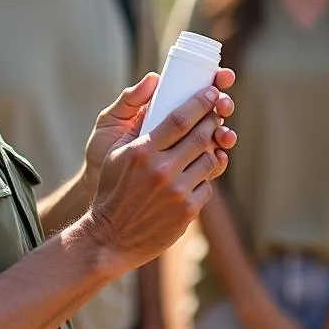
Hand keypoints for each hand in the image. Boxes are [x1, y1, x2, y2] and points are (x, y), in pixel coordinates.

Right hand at [84, 71, 235, 270]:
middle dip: (213, 120)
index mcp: (143, 150)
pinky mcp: (187, 211)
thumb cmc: (112, 190)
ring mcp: (177, 191)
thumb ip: (137, 126)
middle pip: (200, 136)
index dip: (200, 102)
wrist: (110, 236)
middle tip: (218, 113)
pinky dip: (205, 177)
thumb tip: (155, 94)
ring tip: (210, 143)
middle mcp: (162, 169)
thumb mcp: (117, 153)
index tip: (212, 92)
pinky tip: (197, 173)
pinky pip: (207, 185)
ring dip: (213, 149)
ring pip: (209, 160)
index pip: (180, 119)